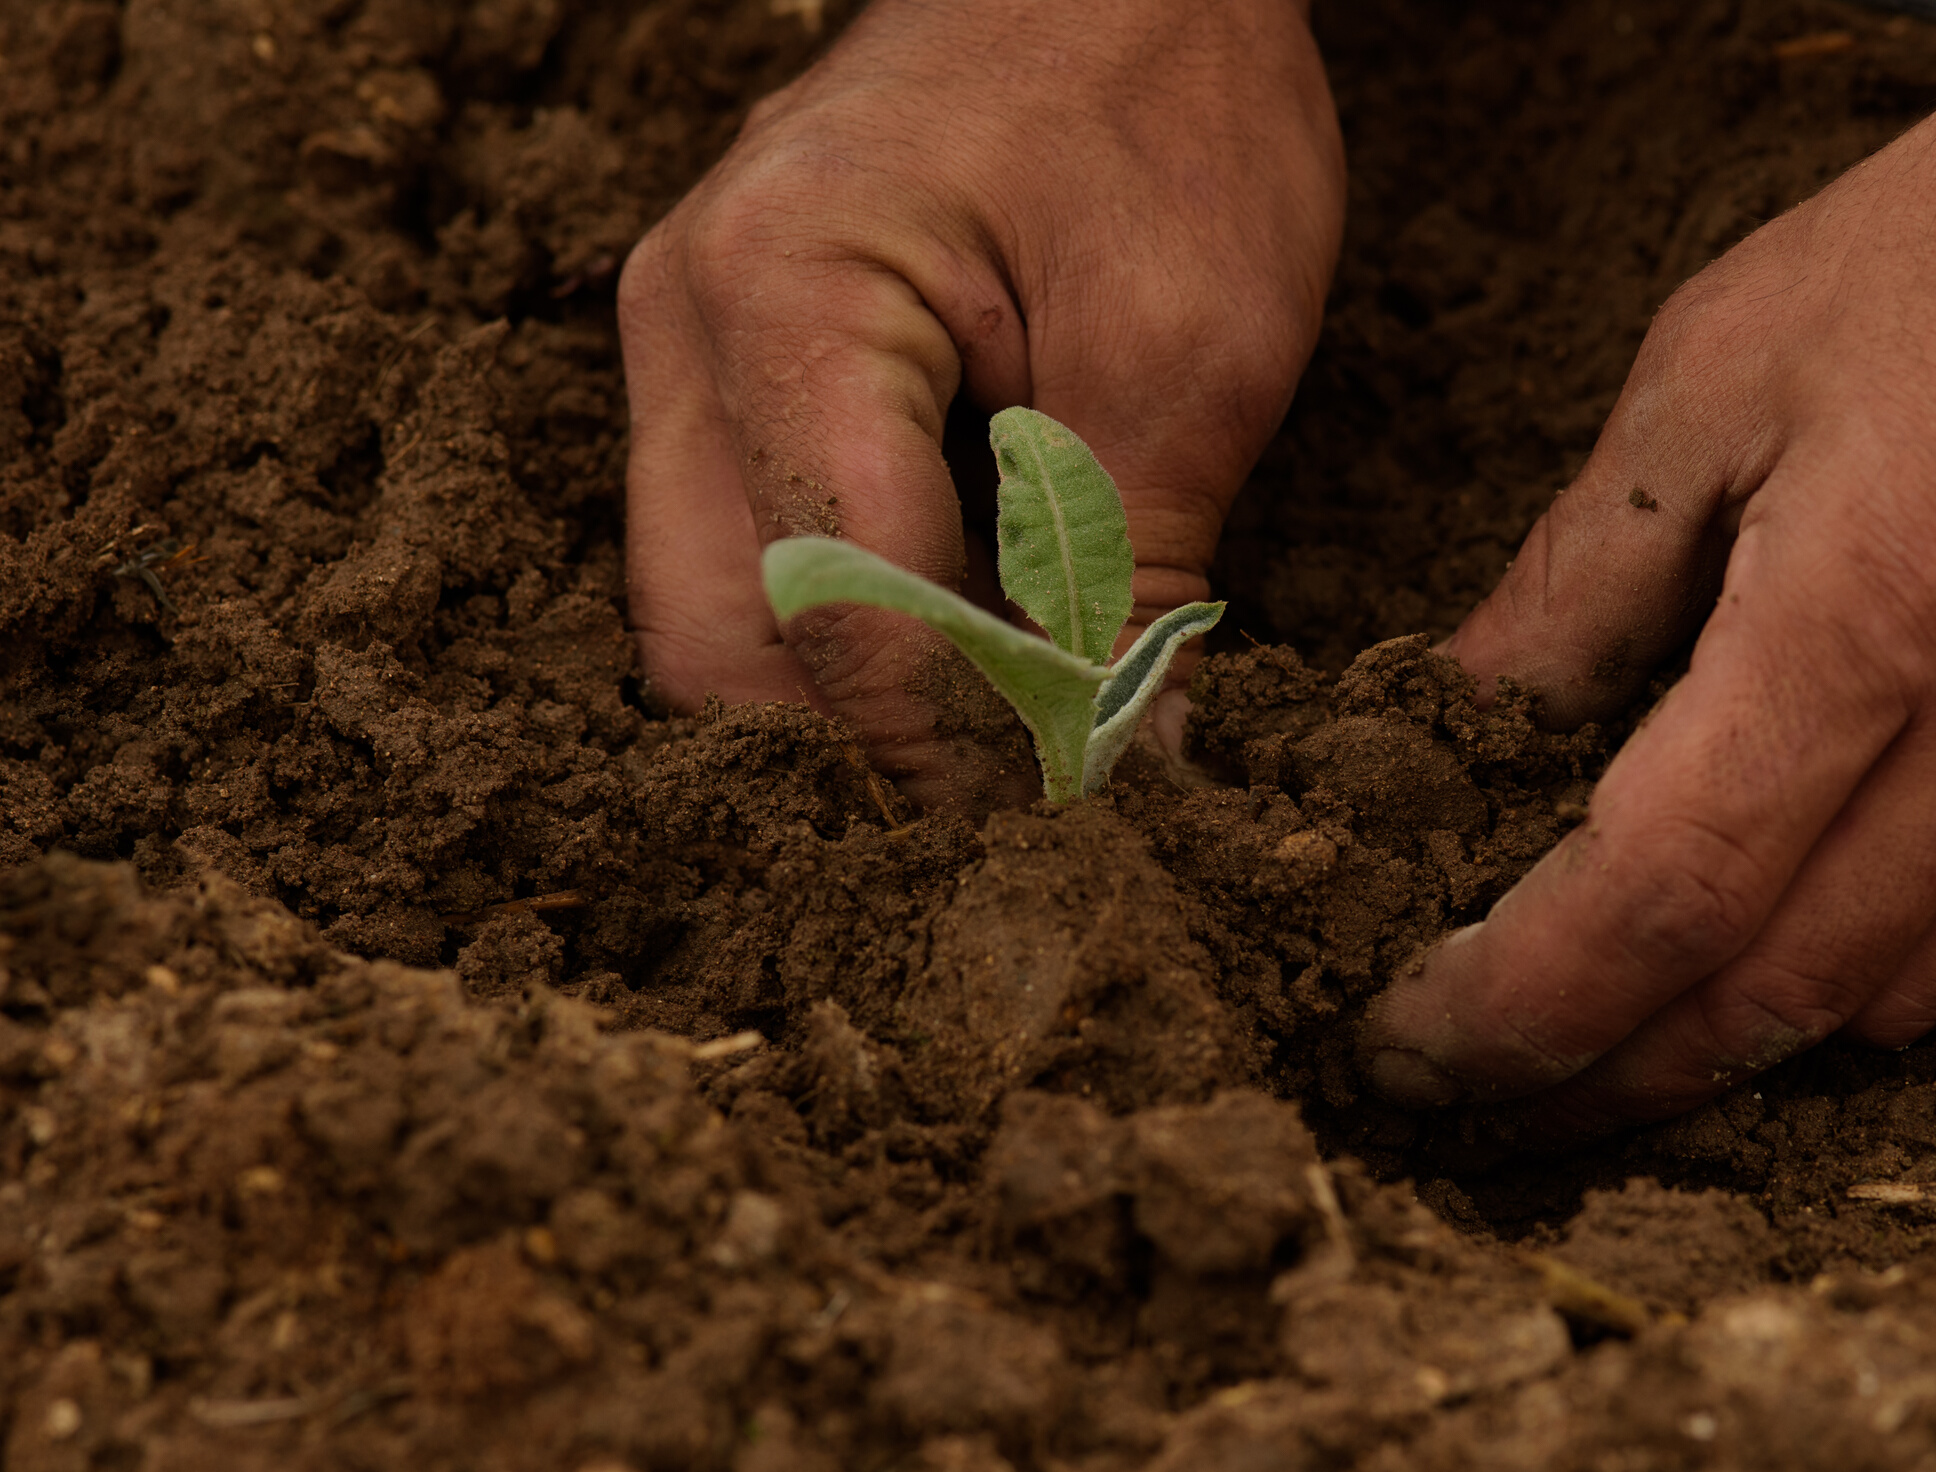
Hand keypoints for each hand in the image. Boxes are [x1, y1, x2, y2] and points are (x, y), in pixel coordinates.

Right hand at [619, 0, 1341, 808]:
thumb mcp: (1189, 354)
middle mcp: (686, 327)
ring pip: (716, 613)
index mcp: (786, 304)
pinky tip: (968, 660)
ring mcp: (687, 342)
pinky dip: (850, 631)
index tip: (1056, 847)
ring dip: (849, 707)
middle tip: (1011, 830)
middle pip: (715, 646)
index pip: (839, 615)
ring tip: (1001, 758)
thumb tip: (1117, 771)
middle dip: (856, 762)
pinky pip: (748, 546)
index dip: (950, 762)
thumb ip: (1130, 583)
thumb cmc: (1162, 99)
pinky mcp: (730, 360)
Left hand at [1361, 1, 1935, 1133]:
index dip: (1517, 1003)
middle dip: (1599, 1076)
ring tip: (1592, 1041)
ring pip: (1885, 1004)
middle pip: (1765, 1000)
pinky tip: (1763, 955)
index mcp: (1864, 615)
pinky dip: (1854, 986)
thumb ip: (1580, 577)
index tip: (1408, 1041)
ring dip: (1723, 1054)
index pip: (1659, 899)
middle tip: (1474, 1092)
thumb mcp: (1719, 368)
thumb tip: (1455, 720)